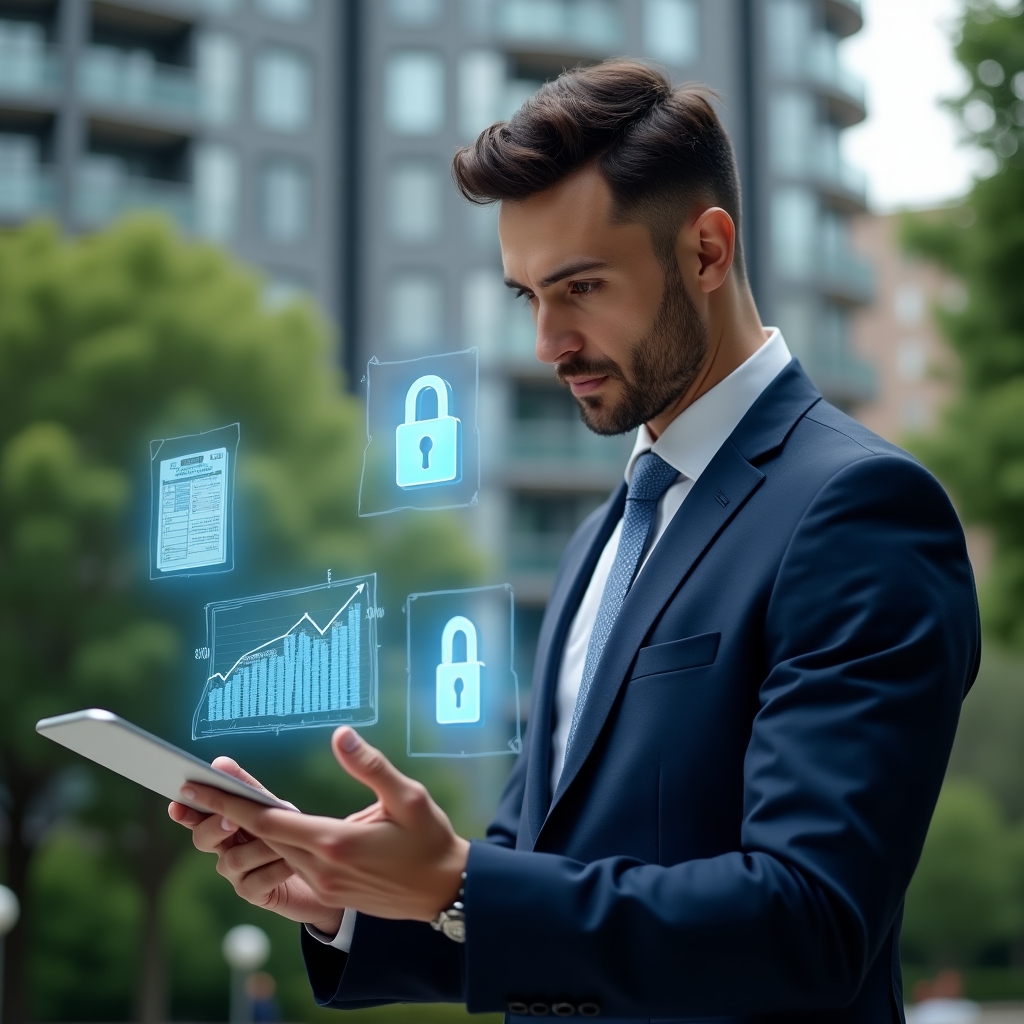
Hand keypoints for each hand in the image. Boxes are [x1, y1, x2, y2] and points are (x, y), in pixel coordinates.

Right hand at [168, 757, 342, 935]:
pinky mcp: (252, 894)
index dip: (185, 810)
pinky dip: (274, 870)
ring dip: (260, 848)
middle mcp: (225, 848)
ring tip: (285, 842)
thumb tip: (220, 763)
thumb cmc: (294, 833)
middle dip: (215, 827)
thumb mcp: (274, 807)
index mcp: (227, 822)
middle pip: (203, 838)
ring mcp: (236, 873)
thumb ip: (247, 789)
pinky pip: (254, 882)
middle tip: (231, 820)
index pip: (197, 815)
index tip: (177, 804)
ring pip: (233, 860)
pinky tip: (292, 864)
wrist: (322, 872)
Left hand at [177, 728, 469, 922]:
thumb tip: (340, 735)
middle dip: (225, 813)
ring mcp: (323, 883)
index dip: (231, 803)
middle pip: (261, 837)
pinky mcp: (329, 890)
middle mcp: (321, 867)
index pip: (269, 821)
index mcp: (335, 843)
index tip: (199, 788)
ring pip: (273, 852)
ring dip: (246, 829)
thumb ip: (370, 766)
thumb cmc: (430, 840)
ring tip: (218, 804)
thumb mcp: (408, 797)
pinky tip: (260, 827)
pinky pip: (290, 863)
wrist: (444, 891)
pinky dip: (270, 843)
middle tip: (191, 791)